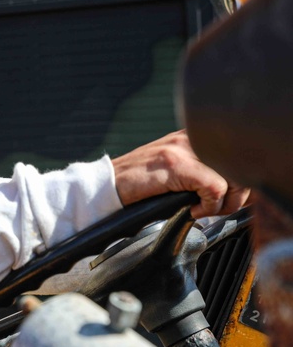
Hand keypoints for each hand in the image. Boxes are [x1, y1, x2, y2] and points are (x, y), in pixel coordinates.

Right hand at [112, 130, 248, 218]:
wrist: (106, 186)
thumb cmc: (138, 184)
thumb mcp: (172, 168)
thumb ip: (198, 168)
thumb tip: (232, 188)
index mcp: (190, 136)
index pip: (235, 154)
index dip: (240, 182)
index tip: (228, 200)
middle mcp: (189, 137)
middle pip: (239, 165)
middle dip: (237, 195)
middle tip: (217, 209)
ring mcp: (181, 149)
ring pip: (232, 176)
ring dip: (225, 202)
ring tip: (205, 209)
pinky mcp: (175, 165)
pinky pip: (214, 187)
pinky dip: (210, 205)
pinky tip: (193, 210)